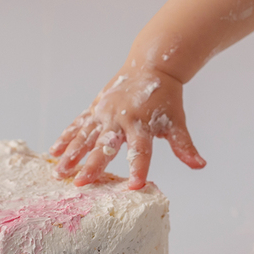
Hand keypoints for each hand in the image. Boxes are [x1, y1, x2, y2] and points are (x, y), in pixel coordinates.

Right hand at [50, 66, 205, 189]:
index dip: (138, 168)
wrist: (151, 66)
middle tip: (81, 184)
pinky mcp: (95, 108)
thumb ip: (184, 145)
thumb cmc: (165, 97)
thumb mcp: (177, 121)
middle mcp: (119, 118)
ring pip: (85, 136)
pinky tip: (54, 152)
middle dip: (92, 165)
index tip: (134, 186)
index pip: (140, 151)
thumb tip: (199, 165)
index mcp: (140, 123)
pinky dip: (66, 138)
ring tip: (60, 172)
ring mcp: (104, 113)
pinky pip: (78, 125)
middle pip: (104, 146)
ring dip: (71, 155)